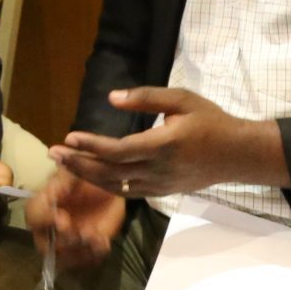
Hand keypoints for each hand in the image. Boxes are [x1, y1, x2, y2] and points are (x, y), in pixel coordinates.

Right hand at [29, 168, 127, 271]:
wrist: (114, 184)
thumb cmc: (89, 173)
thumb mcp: (80, 165)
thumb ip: (68, 165)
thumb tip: (54, 154)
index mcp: (45, 204)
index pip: (33, 215)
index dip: (44, 220)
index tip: (63, 218)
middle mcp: (51, 227)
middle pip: (44, 245)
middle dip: (62, 243)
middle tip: (82, 234)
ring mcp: (68, 241)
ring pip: (64, 259)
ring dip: (79, 253)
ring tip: (97, 239)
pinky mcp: (86, 249)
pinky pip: (85, 261)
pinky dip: (94, 256)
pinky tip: (104, 242)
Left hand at [52, 87, 284, 198]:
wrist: (237, 155)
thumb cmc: (211, 121)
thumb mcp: (182, 99)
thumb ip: (146, 97)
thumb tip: (111, 98)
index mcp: (162, 145)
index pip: (118, 150)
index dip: (91, 145)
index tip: (69, 136)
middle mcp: (157, 170)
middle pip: (109, 173)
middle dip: (78, 164)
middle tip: (53, 153)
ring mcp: (159, 185)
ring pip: (115, 186)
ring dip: (87, 176)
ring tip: (64, 164)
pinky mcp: (161, 192)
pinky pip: (127, 192)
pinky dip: (105, 185)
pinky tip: (90, 175)